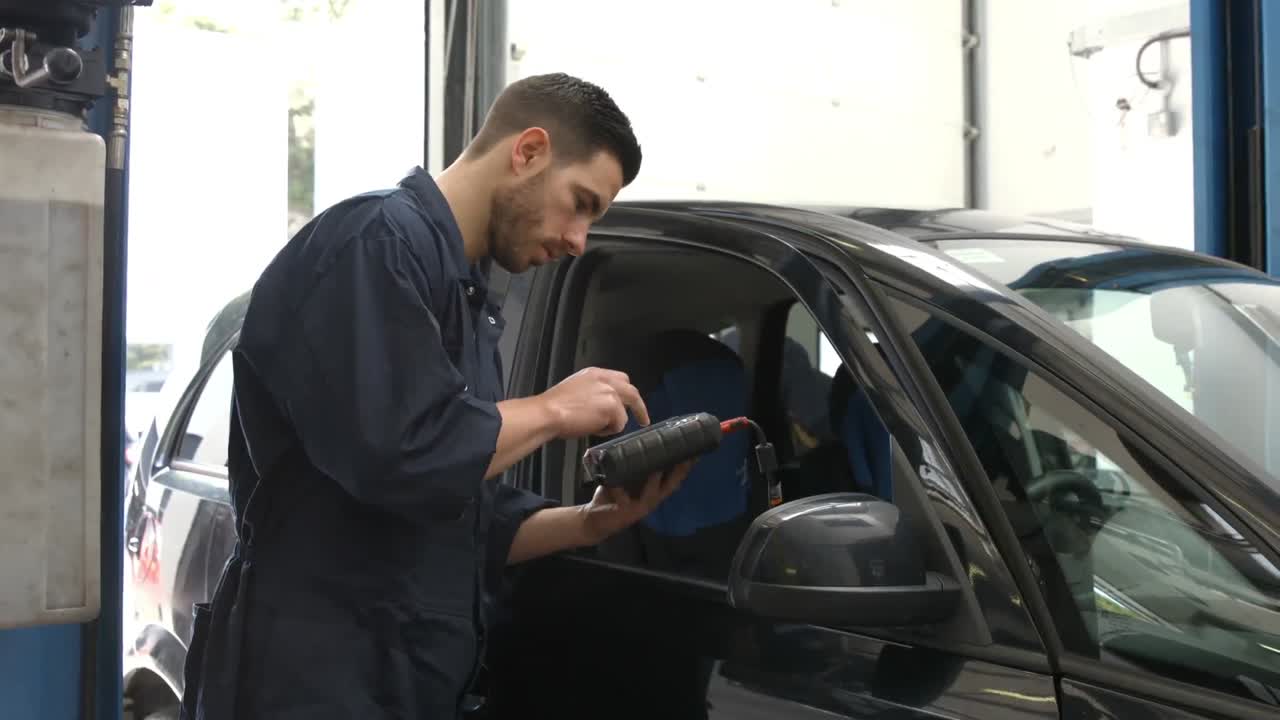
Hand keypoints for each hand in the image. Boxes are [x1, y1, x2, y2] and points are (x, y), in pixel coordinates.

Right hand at [539, 367, 649, 438]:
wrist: (548, 412)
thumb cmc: (554, 406)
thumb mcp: (575, 390)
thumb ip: (592, 393)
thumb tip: (600, 407)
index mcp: (595, 374)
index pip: (620, 380)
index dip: (626, 393)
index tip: (629, 403)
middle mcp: (605, 380)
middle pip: (632, 392)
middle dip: (639, 407)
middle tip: (643, 419)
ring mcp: (610, 393)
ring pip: (623, 413)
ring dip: (612, 424)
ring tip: (593, 427)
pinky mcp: (612, 408)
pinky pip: (618, 425)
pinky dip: (607, 431)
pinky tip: (592, 428)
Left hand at [579, 460, 693, 544]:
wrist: (596, 520)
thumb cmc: (613, 496)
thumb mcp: (626, 479)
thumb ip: (634, 465)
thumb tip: (638, 441)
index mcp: (654, 491)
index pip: (674, 478)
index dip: (685, 467)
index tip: (695, 453)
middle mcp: (651, 500)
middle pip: (670, 486)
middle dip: (679, 472)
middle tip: (686, 456)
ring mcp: (639, 507)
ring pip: (652, 493)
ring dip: (655, 481)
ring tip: (658, 468)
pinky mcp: (624, 512)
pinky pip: (621, 498)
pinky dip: (617, 489)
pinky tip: (614, 483)